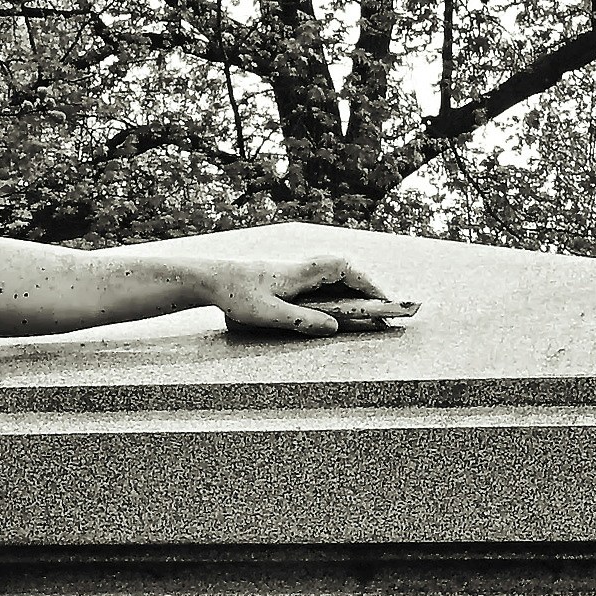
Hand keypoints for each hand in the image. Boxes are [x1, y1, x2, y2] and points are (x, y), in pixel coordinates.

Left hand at [201, 247, 410, 337]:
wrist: (211, 278)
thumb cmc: (236, 294)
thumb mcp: (270, 314)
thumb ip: (304, 321)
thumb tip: (336, 327)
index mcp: (302, 272)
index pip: (346, 269)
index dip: (369, 284)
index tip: (385, 300)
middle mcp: (303, 268)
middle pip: (346, 272)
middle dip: (367, 290)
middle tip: (381, 312)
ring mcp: (297, 273)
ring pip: (334, 277)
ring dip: (352, 293)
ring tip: (367, 314)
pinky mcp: (289, 280)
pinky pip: (321, 284)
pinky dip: (337, 295)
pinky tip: (338, 311)